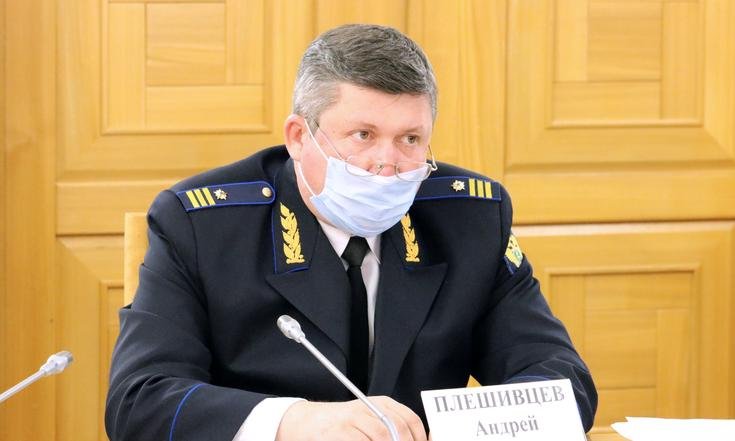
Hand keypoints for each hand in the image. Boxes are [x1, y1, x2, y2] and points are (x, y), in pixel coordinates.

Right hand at [276, 396, 426, 440]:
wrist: (303, 423)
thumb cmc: (338, 426)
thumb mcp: (367, 419)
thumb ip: (389, 428)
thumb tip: (410, 439)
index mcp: (380, 404)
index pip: (409, 420)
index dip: (418, 438)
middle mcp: (367, 408)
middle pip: (397, 430)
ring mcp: (351, 420)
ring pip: (381, 437)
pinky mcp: (337, 432)